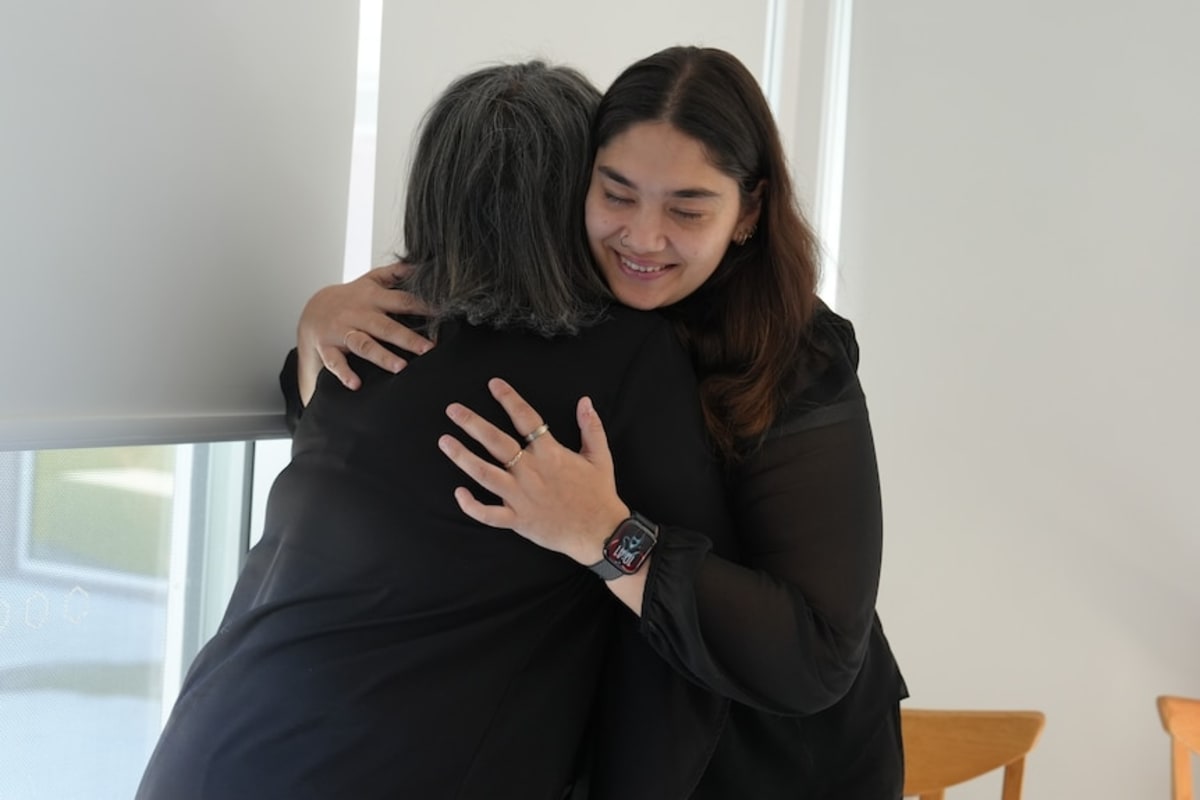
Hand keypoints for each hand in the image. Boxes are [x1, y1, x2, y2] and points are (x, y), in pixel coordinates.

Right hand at [296, 263, 433, 403]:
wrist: (312, 311)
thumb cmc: (349, 298)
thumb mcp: (370, 280)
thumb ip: (394, 272)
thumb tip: (420, 265)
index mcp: (372, 298)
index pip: (402, 301)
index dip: (423, 306)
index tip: (443, 314)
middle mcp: (358, 314)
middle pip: (385, 326)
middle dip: (407, 338)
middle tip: (428, 349)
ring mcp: (342, 331)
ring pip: (363, 344)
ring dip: (381, 356)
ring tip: (400, 368)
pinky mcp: (328, 348)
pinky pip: (336, 362)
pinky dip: (344, 374)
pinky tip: (356, 384)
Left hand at [438, 378, 629, 566]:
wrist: (600, 532)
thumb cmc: (599, 493)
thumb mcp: (600, 456)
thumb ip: (591, 427)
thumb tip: (585, 401)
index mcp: (550, 454)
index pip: (526, 419)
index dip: (509, 399)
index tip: (494, 384)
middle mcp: (531, 472)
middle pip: (496, 443)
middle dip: (472, 424)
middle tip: (452, 410)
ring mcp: (521, 497)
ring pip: (485, 474)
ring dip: (463, 457)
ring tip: (444, 442)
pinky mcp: (518, 519)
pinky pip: (489, 514)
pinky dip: (472, 506)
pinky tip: (458, 493)